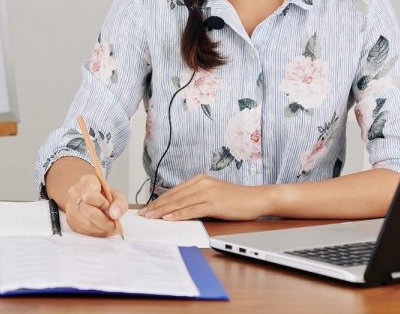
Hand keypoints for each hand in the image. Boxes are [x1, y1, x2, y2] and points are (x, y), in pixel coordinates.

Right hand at [65, 174, 127, 236]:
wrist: (93, 196)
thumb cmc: (104, 195)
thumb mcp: (117, 195)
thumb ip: (119, 204)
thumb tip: (115, 214)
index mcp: (86, 182)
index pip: (90, 196)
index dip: (102, 204)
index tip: (109, 207)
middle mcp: (75, 194)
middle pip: (87, 212)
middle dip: (104, 221)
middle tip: (113, 224)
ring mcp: (70, 207)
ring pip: (85, 224)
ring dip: (100, 229)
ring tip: (108, 226)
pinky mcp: (70, 220)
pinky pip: (82, 231)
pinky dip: (94, 232)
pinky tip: (100, 228)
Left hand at [138, 174, 269, 220]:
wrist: (256, 198)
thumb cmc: (235, 199)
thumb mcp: (212, 193)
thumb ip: (196, 197)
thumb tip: (178, 207)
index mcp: (200, 179)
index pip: (174, 191)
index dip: (160, 200)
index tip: (148, 207)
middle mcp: (202, 183)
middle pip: (174, 196)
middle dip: (157, 205)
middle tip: (143, 214)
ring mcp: (208, 192)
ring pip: (180, 202)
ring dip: (163, 210)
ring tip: (151, 216)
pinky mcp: (214, 203)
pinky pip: (192, 209)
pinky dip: (179, 214)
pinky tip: (169, 218)